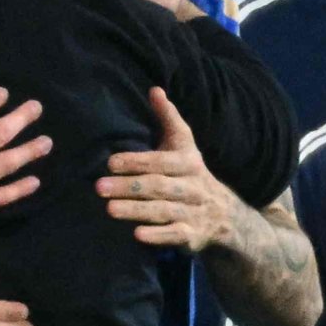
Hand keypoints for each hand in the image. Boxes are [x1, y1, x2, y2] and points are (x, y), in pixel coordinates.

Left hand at [99, 89, 243, 253]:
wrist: (227, 215)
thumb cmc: (192, 174)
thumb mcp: (184, 145)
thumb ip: (169, 118)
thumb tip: (154, 89)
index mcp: (188, 163)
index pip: (160, 161)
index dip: (136, 161)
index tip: (110, 163)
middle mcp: (193, 187)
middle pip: (159, 186)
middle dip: (129, 186)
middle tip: (99, 187)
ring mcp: (194, 212)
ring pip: (164, 211)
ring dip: (136, 210)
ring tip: (110, 209)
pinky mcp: (193, 235)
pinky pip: (176, 235)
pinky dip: (158, 235)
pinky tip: (137, 234)